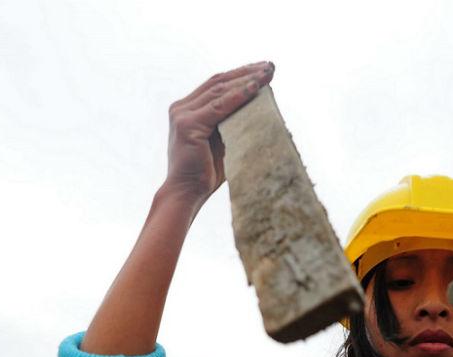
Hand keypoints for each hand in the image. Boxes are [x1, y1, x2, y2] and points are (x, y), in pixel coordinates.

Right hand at [161, 61, 274, 204]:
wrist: (187, 194)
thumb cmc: (207, 173)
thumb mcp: (223, 140)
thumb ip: (232, 121)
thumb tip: (261, 105)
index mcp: (187, 109)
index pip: (216, 84)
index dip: (240, 74)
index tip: (263, 68)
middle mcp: (181, 108)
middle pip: (218, 82)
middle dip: (246, 72)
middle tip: (271, 66)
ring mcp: (182, 115)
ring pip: (220, 90)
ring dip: (247, 80)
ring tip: (268, 73)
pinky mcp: (187, 125)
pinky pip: (219, 106)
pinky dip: (239, 96)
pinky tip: (256, 88)